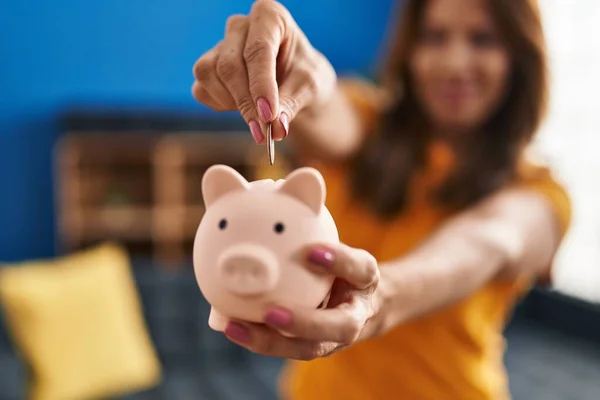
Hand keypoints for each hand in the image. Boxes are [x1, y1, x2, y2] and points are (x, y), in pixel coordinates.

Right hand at [192, 0, 336, 142]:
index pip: (258, 49)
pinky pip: (201, 89)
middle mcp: (241, 26)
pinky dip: (220, 105)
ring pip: (209, 74)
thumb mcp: (309, 88)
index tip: (268, 115)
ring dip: (232, 104)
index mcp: (270, 17)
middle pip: (229, 65)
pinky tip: (243, 109)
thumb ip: (292, 104)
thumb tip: (276, 128)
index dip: (261, 85)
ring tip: (257, 118)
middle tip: (263, 132)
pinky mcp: (208, 68)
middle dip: (246, 103)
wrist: (297, 85)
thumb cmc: (306, 77)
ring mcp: (221, 46)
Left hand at [222, 243, 383, 359]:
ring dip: (272, 340)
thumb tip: (272, 196)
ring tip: (234, 326)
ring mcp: (338, 338)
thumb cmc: (343, 264)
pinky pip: (288, 347)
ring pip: (310, 348)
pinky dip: (258, 338)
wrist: (366, 302)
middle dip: (305, 322)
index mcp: (365, 280)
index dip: (339, 261)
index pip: (359, 269)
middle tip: (271, 313)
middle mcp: (357, 314)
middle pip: (342, 327)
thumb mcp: (336, 242)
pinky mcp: (317, 348)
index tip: (312, 250)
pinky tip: (228, 325)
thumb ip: (312, 230)